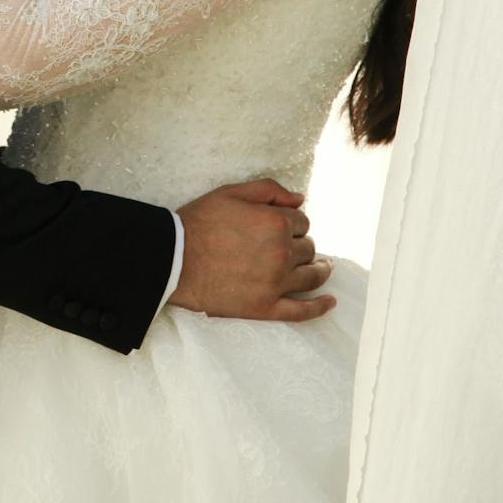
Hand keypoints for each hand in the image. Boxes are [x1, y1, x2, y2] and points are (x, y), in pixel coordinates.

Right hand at [170, 179, 335, 323]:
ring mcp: (275, 283)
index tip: (282, 226)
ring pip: (311, 276)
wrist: (172, 259)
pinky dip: (318, 307)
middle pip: (308, 248)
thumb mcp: (231, 193)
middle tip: (289, 246)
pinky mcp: (264, 308)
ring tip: (321, 268)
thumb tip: (301, 199)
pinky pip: (301, 311)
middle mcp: (281, 253)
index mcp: (275, 223)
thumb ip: (269, 191)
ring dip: (319, 270)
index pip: (301, 221)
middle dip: (301, 245)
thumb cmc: (198, 223)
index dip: (293, 222)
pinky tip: (329, 303)